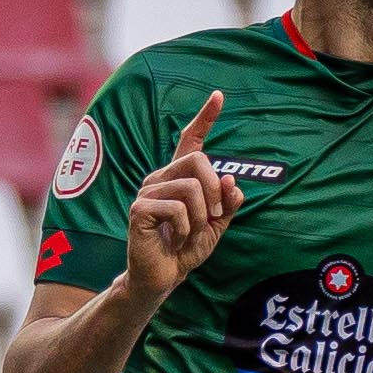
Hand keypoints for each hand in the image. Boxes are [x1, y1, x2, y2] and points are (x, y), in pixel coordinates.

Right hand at [122, 90, 245, 299]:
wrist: (163, 276)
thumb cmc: (186, 248)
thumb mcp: (216, 225)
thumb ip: (228, 203)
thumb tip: (233, 182)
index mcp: (179, 176)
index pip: (191, 140)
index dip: (205, 117)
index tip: (219, 96)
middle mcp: (161, 177)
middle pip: (199, 161)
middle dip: (215, 193)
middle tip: (213, 218)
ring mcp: (147, 191)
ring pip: (191, 189)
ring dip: (201, 218)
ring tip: (190, 234)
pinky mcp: (139, 209)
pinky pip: (177, 210)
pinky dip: (185, 230)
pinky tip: (174, 241)